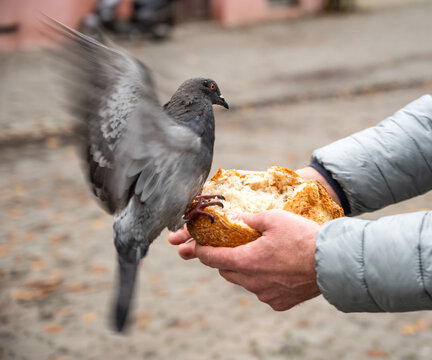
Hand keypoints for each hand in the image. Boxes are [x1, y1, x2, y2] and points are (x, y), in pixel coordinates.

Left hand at [168, 210, 320, 310]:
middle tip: (232, 247)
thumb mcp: (273, 218)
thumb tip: (232, 217)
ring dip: (244, 271)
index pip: (212, 258)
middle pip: (226, 271)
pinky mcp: (279, 302)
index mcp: (245, 261)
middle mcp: (251, 282)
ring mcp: (265, 295)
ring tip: (258, 257)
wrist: (332, 262)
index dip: (202, 250)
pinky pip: (262, 292)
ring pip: (244, 282)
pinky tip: (275, 270)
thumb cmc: (302, 237)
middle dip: (225, 259)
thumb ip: (248, 219)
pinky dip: (262, 282)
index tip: (197, 245)